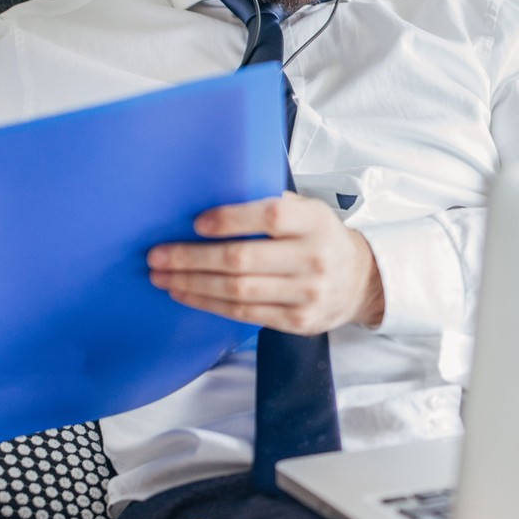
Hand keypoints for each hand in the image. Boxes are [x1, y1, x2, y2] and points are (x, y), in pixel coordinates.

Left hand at [148, 193, 384, 334]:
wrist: (361, 281)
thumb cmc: (320, 238)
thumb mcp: (308, 211)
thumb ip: (271, 204)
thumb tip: (213, 197)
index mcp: (314, 222)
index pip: (269, 217)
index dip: (230, 220)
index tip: (196, 223)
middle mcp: (313, 258)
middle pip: (242, 260)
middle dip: (192, 259)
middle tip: (157, 256)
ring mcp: (307, 294)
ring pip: (238, 291)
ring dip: (193, 284)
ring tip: (162, 277)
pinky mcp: (298, 321)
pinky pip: (245, 314)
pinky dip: (209, 304)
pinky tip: (186, 294)